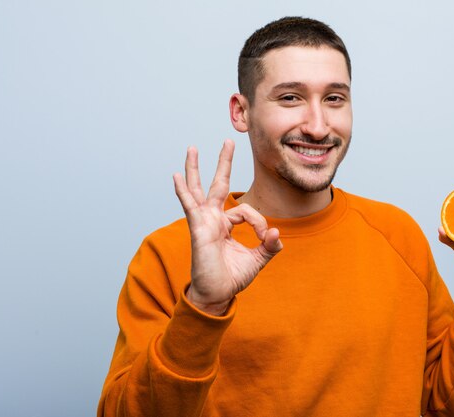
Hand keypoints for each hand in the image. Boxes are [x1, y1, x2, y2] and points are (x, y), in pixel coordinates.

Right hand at [173, 140, 282, 314]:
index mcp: (227, 224)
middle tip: (228, 141)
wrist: (217, 294)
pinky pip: (190, 205)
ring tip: (192, 148)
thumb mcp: (257, 259)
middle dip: (223, 162)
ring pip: (199, 189)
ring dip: (195, 168)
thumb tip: (277, 233)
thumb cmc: (232, 277)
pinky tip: (176, 175)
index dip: (260, 222)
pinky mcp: (198, 228)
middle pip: (218, 184)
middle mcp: (214, 219)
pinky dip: (183, 190)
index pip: (247, 211)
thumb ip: (270, 246)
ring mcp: (204, 221)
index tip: (266, 237)